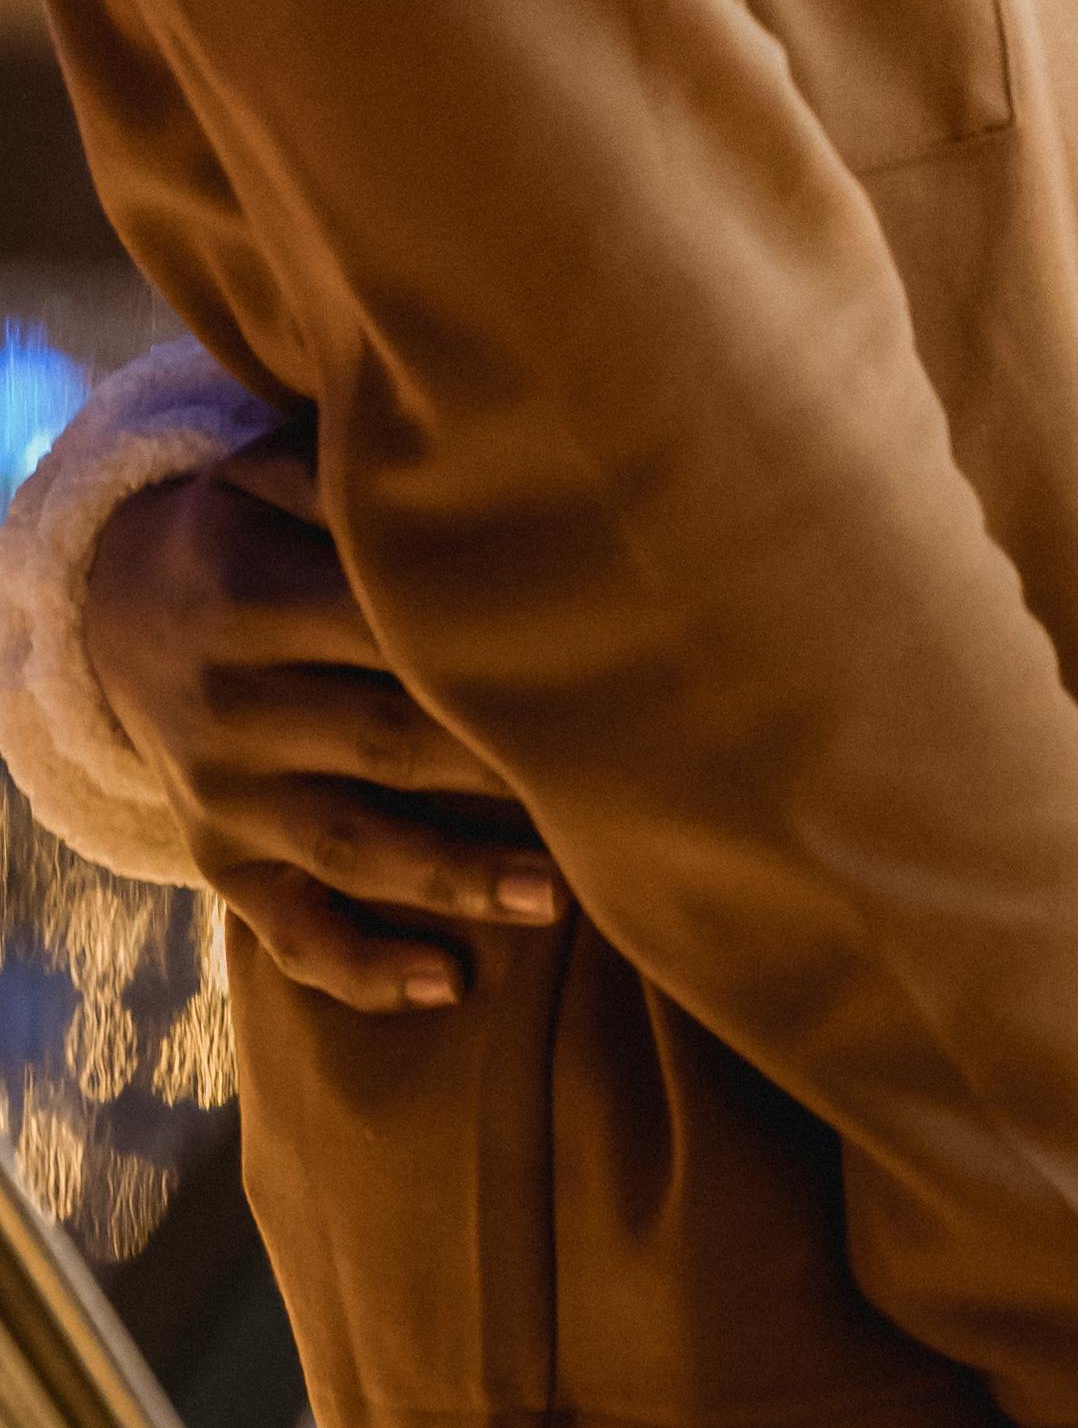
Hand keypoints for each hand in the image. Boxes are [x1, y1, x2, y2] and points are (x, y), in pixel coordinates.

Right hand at [81, 435, 563, 1010]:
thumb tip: (465, 442)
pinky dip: (362, 970)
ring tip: (556, 898)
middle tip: (614, 789)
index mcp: (253, 596)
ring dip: (454, 879)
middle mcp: (235, 704)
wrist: (112, 609)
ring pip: (352, 847)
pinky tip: (444, 986)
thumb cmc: (241, 528)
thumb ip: (344, 473)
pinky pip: (288, 931)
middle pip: (385, 743)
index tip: (594, 659)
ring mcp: (226, 795)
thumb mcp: (263, 475)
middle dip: (497, 772)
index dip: (484, 648)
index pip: (386, 630)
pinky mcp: (220, 860)